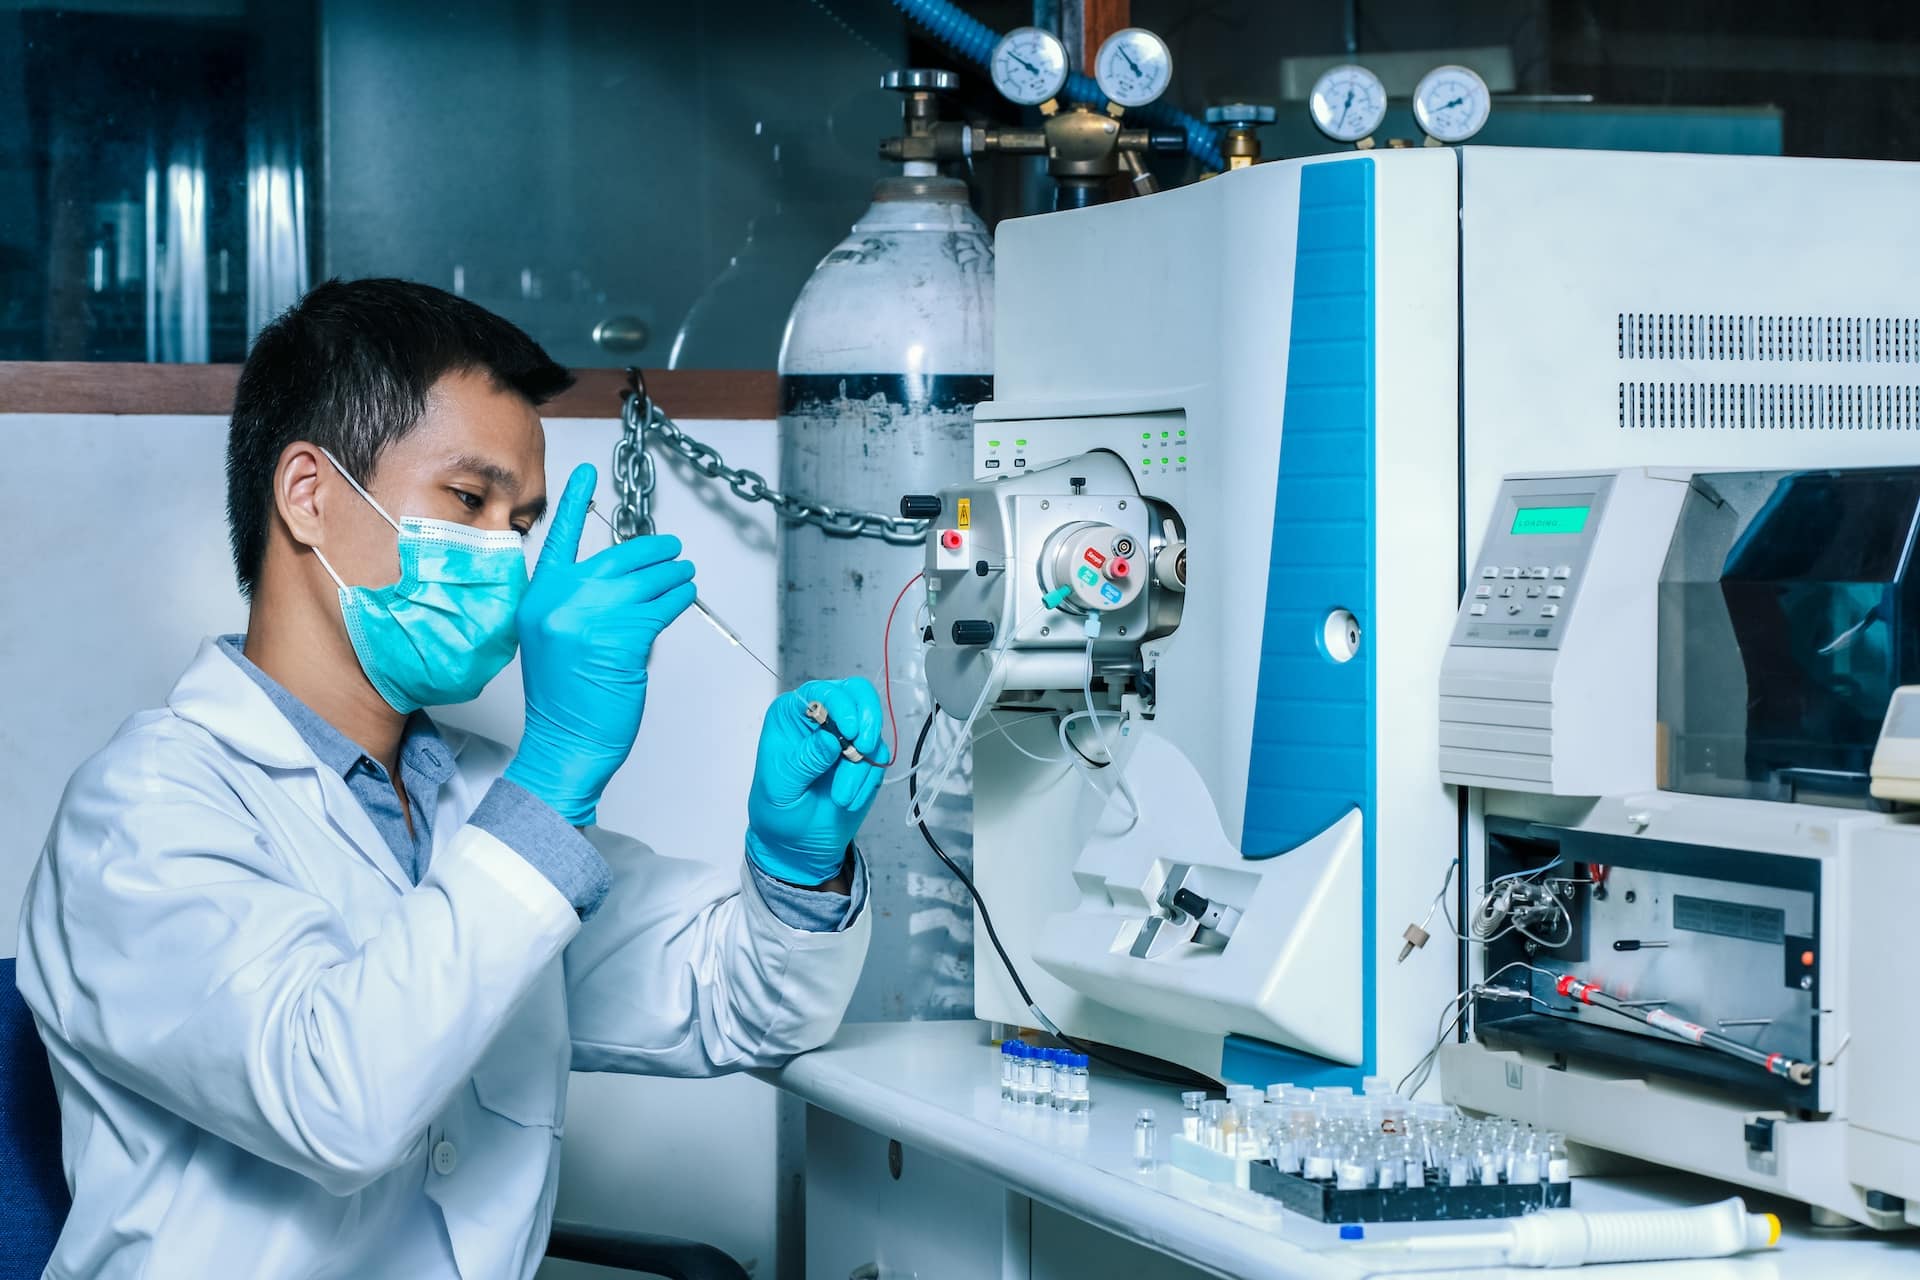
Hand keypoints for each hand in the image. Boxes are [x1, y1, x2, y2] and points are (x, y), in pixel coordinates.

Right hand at [504, 464, 695, 824]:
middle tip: (672, 549)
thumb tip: (621, 577)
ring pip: (645, 580)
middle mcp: (560, 601)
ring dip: (673, 574)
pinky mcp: (622, 636)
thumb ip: (576, 603)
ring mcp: (590, 617)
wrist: (565, 740)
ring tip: (685, 573)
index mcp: (538, 599)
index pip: (559, 539)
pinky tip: (684, 596)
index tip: (587, 473)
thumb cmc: (564, 698)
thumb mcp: (555, 638)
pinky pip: (661, 605)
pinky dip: (678, 598)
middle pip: (617, 557)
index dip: (575, 502)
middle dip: (652, 551)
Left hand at [745, 679, 890, 885]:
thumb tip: (829, 739)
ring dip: (861, 766)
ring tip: (841, 797)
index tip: (849, 732)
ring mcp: (846, 735)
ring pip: (872, 731)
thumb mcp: (782, 787)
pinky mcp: (865, 756)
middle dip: (868, 720)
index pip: (822, 691)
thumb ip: (805, 761)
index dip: (841, 705)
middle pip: (859, 694)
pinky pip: (880, 757)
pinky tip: (848, 799)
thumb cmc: (777, 810)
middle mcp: (822, 717)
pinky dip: (868, 780)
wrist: (797, 842)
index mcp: (792, 714)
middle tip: (863, 749)